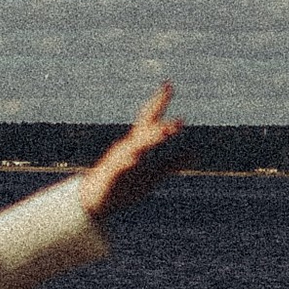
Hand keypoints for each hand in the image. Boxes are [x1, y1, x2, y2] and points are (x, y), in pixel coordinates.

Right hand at [79, 84, 184, 222]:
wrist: (94, 203)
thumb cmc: (123, 187)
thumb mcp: (153, 176)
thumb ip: (172, 164)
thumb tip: (194, 154)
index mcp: (137, 145)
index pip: (149, 119)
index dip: (159, 102)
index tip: (169, 85)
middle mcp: (127, 147)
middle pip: (144, 128)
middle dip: (158, 116)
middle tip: (174, 105)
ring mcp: (118, 160)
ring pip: (135, 146)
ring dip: (150, 139)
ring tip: (165, 132)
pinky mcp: (110, 175)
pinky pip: (119, 167)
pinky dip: (127, 162)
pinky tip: (136, 159)